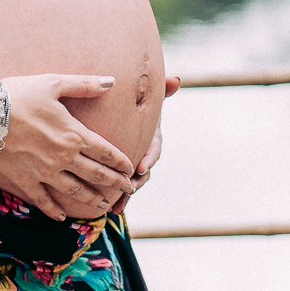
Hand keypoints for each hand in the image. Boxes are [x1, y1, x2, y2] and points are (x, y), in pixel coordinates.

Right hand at [0, 74, 135, 221]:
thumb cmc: (18, 96)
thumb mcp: (53, 83)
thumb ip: (84, 84)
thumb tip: (111, 80)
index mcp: (74, 134)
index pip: (105, 152)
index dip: (120, 162)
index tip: (131, 168)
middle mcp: (63, 157)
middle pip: (96, 174)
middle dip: (114, 183)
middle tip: (128, 190)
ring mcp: (44, 172)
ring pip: (75, 191)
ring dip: (92, 199)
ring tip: (104, 206)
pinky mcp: (25, 179)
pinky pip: (43, 199)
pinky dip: (53, 210)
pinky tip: (61, 217)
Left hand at [112, 74, 179, 214]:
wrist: (120, 114)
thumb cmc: (136, 103)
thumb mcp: (148, 97)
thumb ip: (161, 90)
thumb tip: (177, 79)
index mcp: (152, 136)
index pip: (154, 148)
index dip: (149, 158)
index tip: (141, 167)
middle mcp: (145, 151)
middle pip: (145, 170)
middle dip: (138, 182)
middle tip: (130, 188)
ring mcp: (134, 163)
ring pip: (134, 182)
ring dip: (128, 194)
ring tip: (120, 204)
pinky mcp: (123, 171)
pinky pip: (122, 187)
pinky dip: (119, 199)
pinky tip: (112, 211)